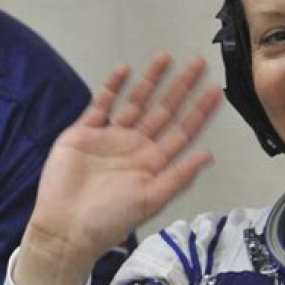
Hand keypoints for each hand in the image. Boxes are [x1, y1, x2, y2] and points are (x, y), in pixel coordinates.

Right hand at [16, 53, 221, 284]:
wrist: (67, 227)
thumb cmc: (113, 218)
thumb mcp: (152, 199)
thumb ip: (179, 176)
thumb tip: (209, 154)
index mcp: (155, 162)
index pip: (183, 131)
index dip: (200, 111)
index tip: (216, 91)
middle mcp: (137, 145)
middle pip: (164, 110)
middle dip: (181, 87)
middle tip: (199, 63)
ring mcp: (111, 136)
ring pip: (136, 102)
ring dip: (150, 80)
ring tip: (165, 57)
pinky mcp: (84, 132)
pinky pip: (101, 105)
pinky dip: (112, 88)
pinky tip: (125, 70)